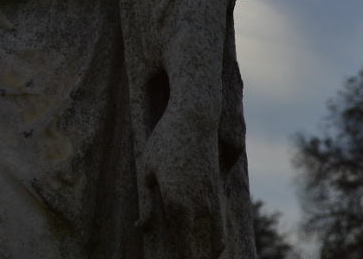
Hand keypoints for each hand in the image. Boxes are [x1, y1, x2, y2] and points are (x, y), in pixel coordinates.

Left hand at [137, 105, 225, 258]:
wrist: (195, 117)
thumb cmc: (165, 140)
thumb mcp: (148, 169)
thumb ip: (148, 204)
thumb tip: (141, 227)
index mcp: (177, 206)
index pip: (180, 251)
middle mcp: (199, 209)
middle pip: (198, 253)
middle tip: (175, 258)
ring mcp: (213, 202)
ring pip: (214, 246)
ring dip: (203, 255)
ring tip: (189, 255)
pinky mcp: (220, 193)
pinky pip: (221, 230)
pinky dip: (215, 244)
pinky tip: (207, 247)